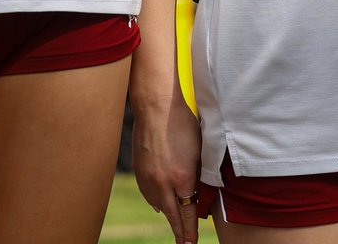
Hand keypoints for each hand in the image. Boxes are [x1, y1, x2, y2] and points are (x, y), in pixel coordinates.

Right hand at [132, 97, 201, 243]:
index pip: (188, 213)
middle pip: (172, 215)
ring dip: (167, 213)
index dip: (191, 231)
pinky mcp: (139, 169)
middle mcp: (162, 182)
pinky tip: (159, 202)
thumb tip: (198, 191)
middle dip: (179, 232)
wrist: (156, 105)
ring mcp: (148, 177)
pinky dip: (155, 200)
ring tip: (176, 221)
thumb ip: (198, 174)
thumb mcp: (198, 150)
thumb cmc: (182, 123)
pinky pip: (147, 193)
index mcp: (182, 178)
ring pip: (158, 204)